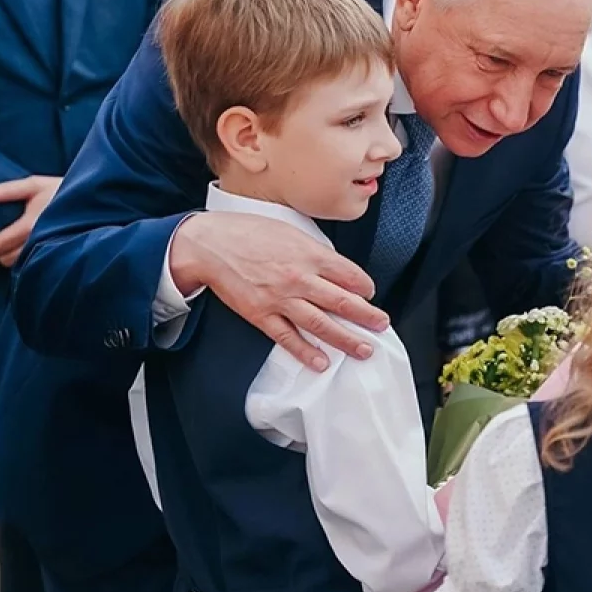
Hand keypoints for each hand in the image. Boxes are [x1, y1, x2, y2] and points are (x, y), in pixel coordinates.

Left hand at [0, 175, 61, 266]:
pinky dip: (28, 260)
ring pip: (21, 264)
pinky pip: (36, 264)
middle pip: (7, 259)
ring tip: (11, 248)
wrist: (94, 199)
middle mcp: (37, 241)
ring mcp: (49, 250)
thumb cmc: (62, 189)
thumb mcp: (35, 184)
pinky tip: (29, 250)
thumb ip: (7, 190)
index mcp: (28, 225)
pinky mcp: (59, 254)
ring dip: (12, 258)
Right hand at [170, 212, 388, 370]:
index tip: (371, 294)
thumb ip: (313, 250)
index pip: (350, 275)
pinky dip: (306, 352)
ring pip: (321, 324)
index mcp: (310, 254)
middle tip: (382, 326)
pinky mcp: (261, 315)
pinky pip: (288, 337)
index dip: (365, 287)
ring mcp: (281, 299)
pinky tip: (322, 362)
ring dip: (346, 339)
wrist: (210, 244)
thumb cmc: (247, 232)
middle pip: (342, 302)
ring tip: (364, 349)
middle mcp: (300, 278)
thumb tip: (334, 265)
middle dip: (367, 317)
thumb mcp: (290, 230)